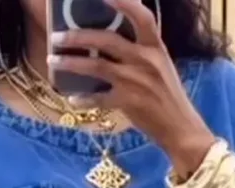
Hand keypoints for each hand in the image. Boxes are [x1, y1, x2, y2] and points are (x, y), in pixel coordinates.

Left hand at [49, 0, 214, 176]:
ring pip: (96, 67)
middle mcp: (146, 60)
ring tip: (53, 61)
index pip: (141, 15)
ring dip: (71, 63)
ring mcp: (136, 81)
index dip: (122, 1)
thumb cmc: (169, 96)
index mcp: (156, 47)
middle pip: (106, 40)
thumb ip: (141, 50)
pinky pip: (99, 99)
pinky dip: (84, 99)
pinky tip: (72, 99)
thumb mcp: (161, 66)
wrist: (181, 128)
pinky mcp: (129, 103)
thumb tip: (111, 40)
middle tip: (57, 36)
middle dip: (78, 37)